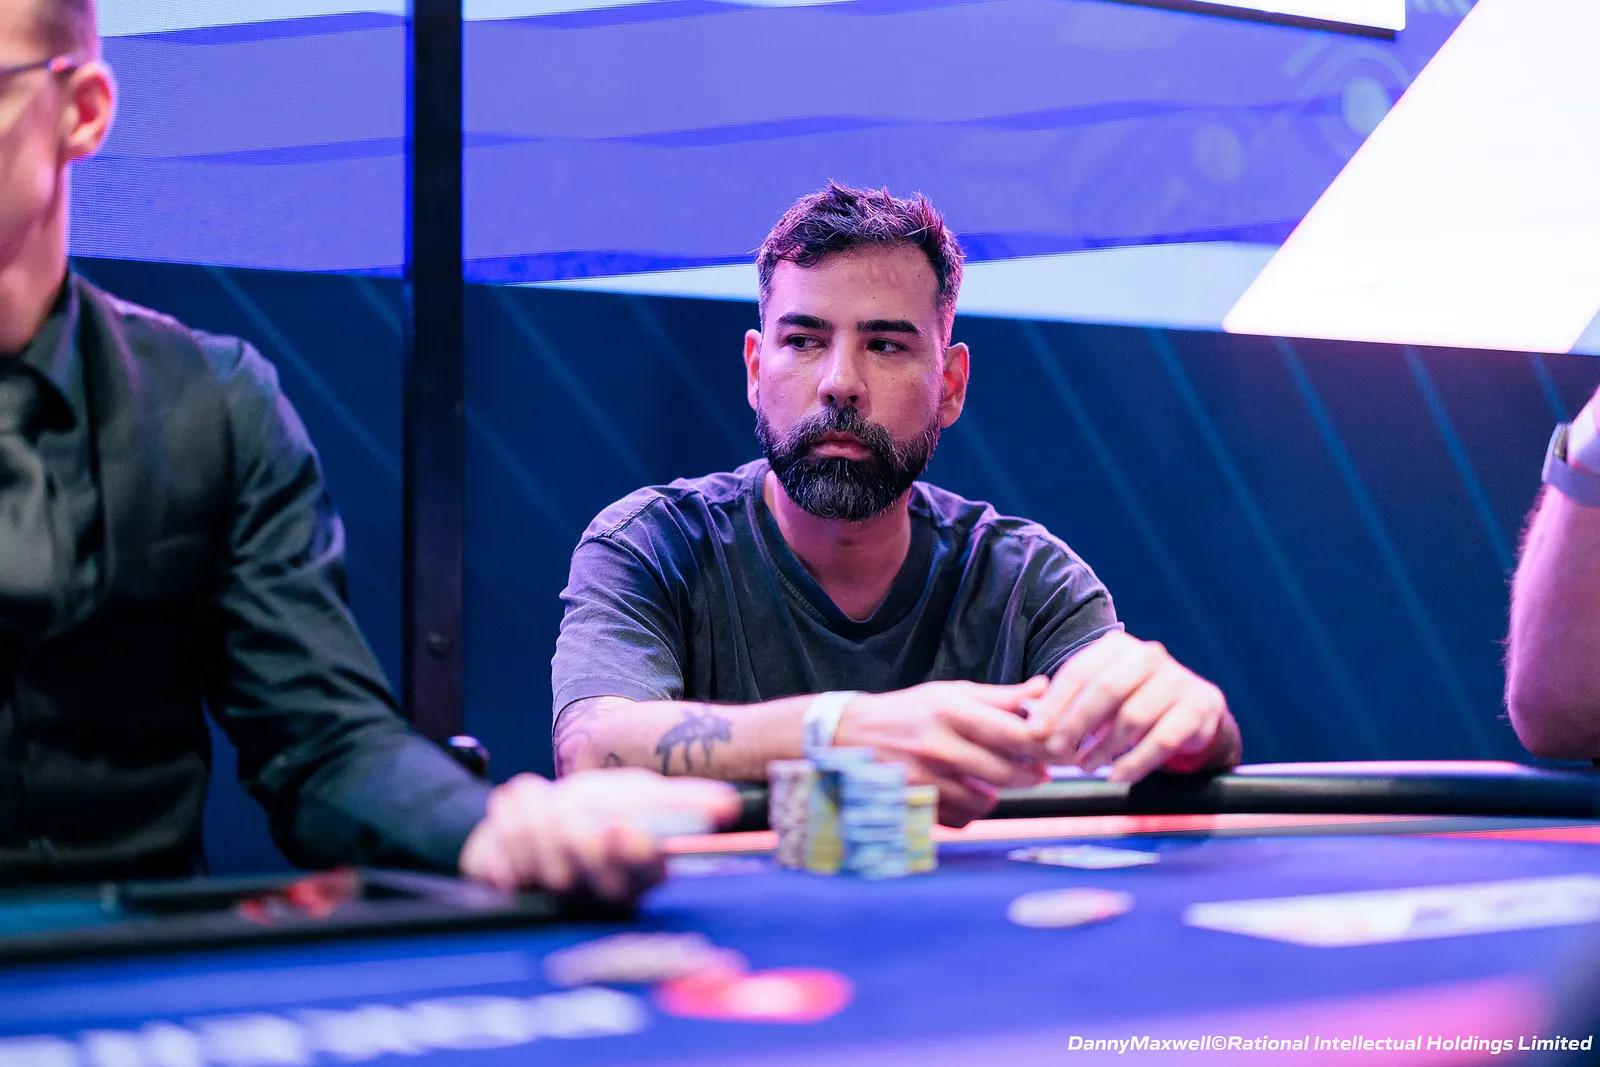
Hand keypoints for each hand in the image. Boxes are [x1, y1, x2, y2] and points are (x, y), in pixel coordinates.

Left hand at [458, 768, 740, 900]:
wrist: (537, 811)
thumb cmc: (598, 806)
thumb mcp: (641, 796)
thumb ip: (682, 801)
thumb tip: (729, 805)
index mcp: (636, 876)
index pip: (641, 874)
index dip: (630, 852)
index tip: (621, 825)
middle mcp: (596, 897)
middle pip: (583, 861)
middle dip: (571, 819)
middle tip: (567, 801)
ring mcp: (548, 898)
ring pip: (537, 850)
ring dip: (534, 809)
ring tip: (537, 797)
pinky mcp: (507, 893)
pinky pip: (499, 856)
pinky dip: (504, 819)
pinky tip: (510, 815)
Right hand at [833, 679, 1051, 826]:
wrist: (848, 735)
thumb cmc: (909, 711)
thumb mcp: (950, 693)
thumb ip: (999, 697)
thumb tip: (1044, 688)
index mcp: (952, 711)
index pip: (1016, 733)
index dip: (1045, 744)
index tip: (1056, 747)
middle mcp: (939, 745)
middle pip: (1006, 772)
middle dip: (1030, 774)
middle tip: (1037, 771)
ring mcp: (925, 778)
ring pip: (985, 800)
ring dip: (995, 793)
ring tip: (990, 779)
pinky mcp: (914, 804)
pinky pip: (960, 818)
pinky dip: (968, 811)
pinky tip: (962, 794)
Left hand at [1027, 631, 1236, 783]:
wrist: (1193, 710)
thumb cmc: (1132, 702)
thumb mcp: (1100, 697)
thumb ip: (1068, 706)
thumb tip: (1030, 723)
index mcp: (1118, 647)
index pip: (1080, 670)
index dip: (1056, 703)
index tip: (1037, 731)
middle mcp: (1149, 656)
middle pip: (1106, 690)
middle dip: (1077, 724)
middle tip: (1056, 751)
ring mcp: (1177, 680)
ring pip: (1133, 717)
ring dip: (1104, 747)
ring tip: (1084, 766)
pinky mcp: (1199, 707)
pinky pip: (1162, 739)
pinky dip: (1136, 762)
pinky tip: (1117, 775)